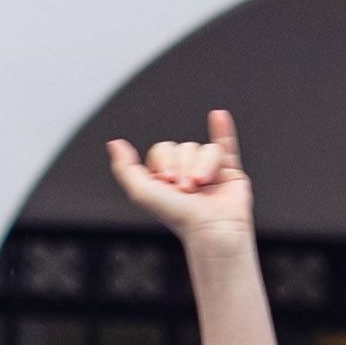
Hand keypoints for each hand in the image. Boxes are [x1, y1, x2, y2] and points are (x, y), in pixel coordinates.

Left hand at [108, 107, 253, 248]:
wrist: (211, 229)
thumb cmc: (178, 216)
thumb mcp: (141, 192)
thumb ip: (124, 167)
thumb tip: (115, 143)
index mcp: (166, 177)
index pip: (163, 149)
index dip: (164, 162)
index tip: (168, 183)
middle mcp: (186, 172)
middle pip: (183, 147)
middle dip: (184, 166)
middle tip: (187, 189)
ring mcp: (209, 170)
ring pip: (204, 149)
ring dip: (203, 166)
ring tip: (203, 185)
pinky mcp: (231, 172)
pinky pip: (226, 144)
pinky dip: (223, 129)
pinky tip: (218, 115)